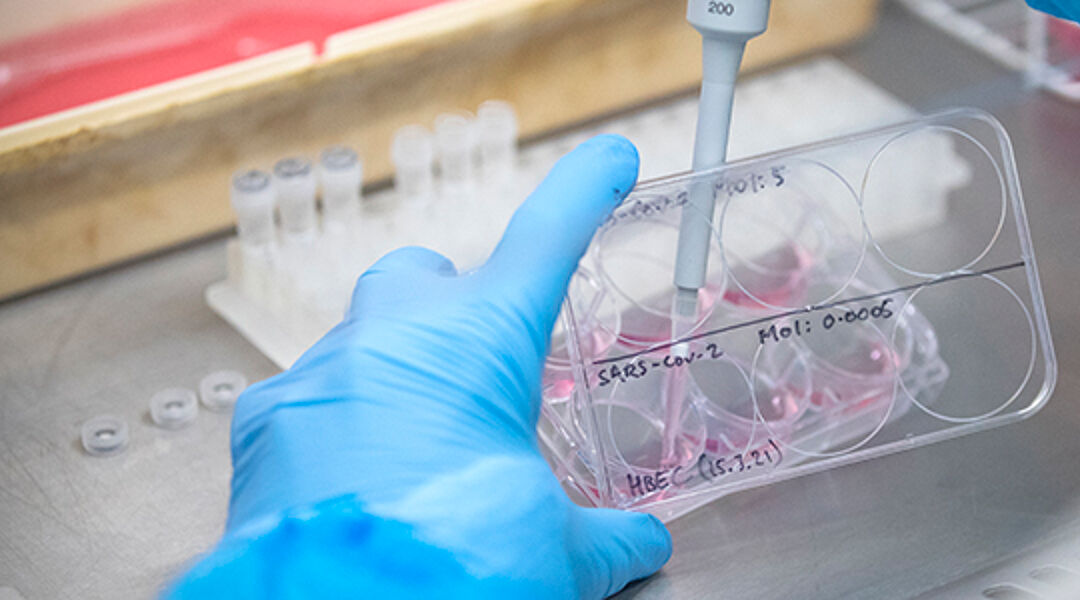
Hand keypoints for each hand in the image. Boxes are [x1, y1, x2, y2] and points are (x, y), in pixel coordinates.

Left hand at [173, 135, 670, 598]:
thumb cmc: (457, 564)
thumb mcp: (554, 551)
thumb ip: (603, 538)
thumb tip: (638, 548)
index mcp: (482, 341)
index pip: (547, 236)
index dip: (583, 191)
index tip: (604, 160)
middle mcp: (394, 336)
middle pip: (426, 278)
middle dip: (454, 305)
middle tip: (482, 367)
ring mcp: (321, 372)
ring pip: (363, 337)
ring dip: (396, 371)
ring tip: (422, 446)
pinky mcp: (264, 421)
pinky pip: (307, 397)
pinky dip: (336, 424)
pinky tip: (358, 479)